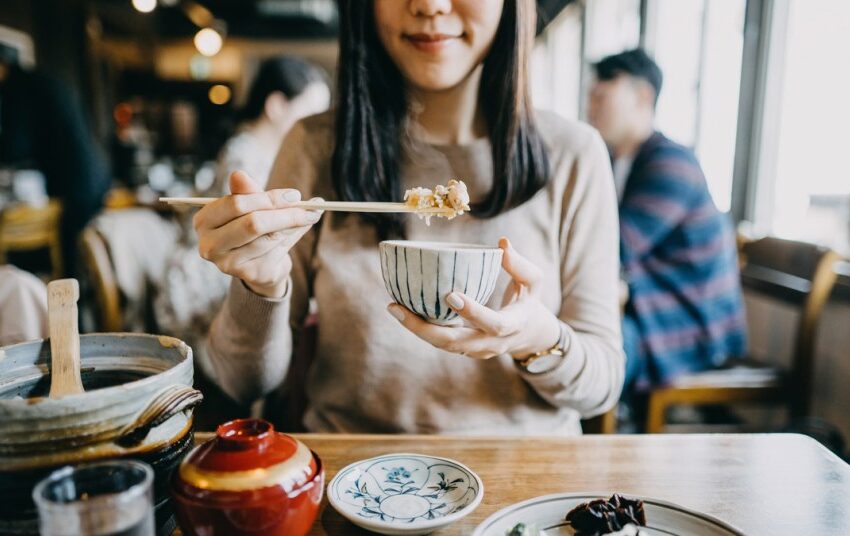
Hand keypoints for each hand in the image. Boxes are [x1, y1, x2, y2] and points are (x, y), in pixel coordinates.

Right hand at [193, 170, 322, 297]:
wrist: (260, 264)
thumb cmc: (254, 229)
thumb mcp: (252, 207)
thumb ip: (248, 192)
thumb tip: (238, 174)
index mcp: (205, 220)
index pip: (236, 204)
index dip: (268, 198)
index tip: (295, 195)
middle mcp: (210, 244)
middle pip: (252, 224)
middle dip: (284, 213)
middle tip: (308, 207)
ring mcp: (227, 263)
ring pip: (267, 238)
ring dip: (292, 225)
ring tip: (308, 216)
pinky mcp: (247, 275)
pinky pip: (275, 252)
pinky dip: (292, 238)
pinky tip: (301, 229)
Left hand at [388, 237, 561, 359]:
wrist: (529, 335)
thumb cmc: (529, 302)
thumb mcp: (534, 282)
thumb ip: (520, 265)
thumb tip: (502, 243)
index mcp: (511, 326)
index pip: (492, 323)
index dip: (472, 312)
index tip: (451, 295)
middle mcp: (490, 344)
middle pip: (454, 343)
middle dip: (424, 329)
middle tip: (398, 307)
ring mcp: (475, 350)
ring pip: (442, 345)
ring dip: (416, 329)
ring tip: (393, 307)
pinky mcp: (463, 349)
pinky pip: (440, 341)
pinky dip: (421, 328)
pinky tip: (401, 310)